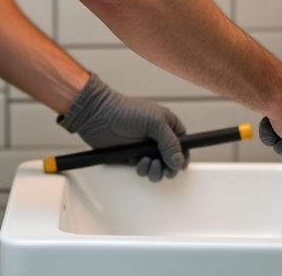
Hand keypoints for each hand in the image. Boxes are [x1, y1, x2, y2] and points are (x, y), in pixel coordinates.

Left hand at [57, 73, 186, 181]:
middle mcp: (158, 137)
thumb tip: (179, 160)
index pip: (183, 144)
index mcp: (167, 125)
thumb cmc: (124, 111)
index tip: (179, 164)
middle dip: (168, 167)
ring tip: (146, 162)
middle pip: (172, 160)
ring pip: (158, 167)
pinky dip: (142, 170)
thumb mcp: (155, 122)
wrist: (98, 116)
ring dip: (155, 170)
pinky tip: (136, 162)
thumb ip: (170, 143)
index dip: (183, 156)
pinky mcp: (132, 156)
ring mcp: (145, 148)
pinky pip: (143, 170)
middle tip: (161, 166)